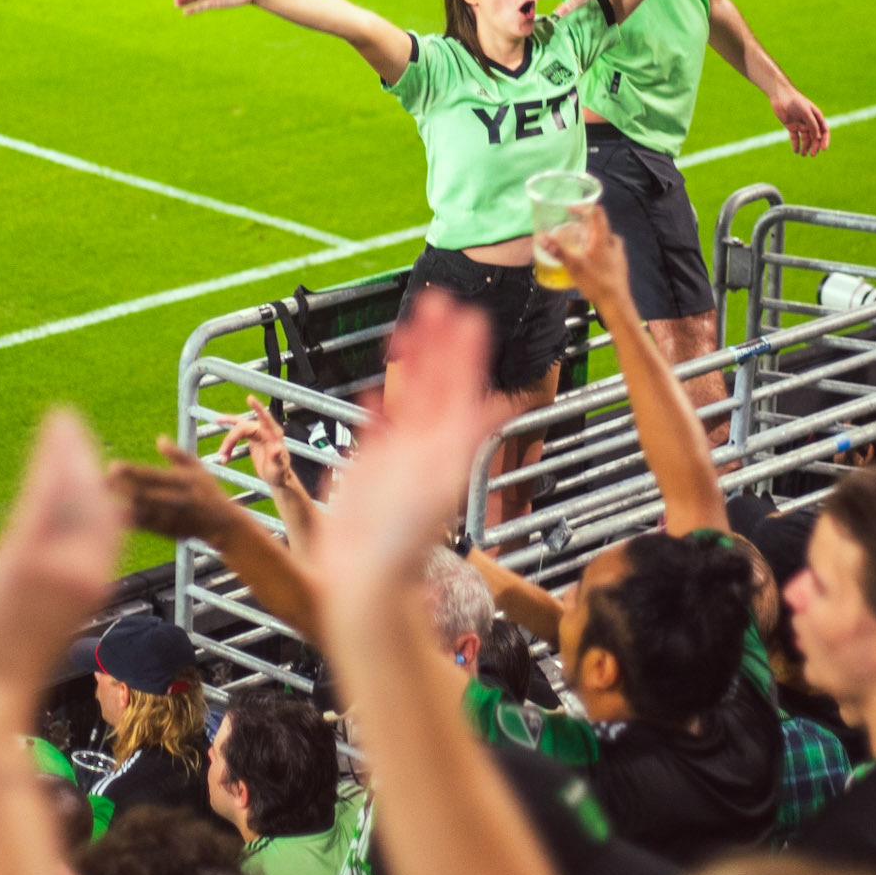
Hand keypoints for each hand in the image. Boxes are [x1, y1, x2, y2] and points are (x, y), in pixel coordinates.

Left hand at [0, 411, 122, 714]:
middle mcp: (84, 568)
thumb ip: (56, 586)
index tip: (94, 465)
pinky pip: (49, 493)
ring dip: (71, 453)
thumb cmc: (4, 672)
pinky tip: (56, 429)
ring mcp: (60, 560)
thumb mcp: (42, 624)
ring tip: (65, 423)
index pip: (102, 525)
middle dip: (85, 463)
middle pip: (94, 503)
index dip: (101, 493)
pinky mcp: (29, 553)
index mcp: (88, 585)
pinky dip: (55, 456)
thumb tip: (60, 568)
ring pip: (75, 493)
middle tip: (75, 428)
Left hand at [107, 438, 239, 550]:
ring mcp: (169, 517)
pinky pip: (141, 526)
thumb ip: (178, 454)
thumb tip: (160, 439)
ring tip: (96, 497)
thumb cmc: (208, 492)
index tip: (113, 466)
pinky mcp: (165, 531)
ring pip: (139, 512)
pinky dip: (124, 520)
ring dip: (118, 505)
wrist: (221, 525)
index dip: (132, 472)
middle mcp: (174, 500)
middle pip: (142, 495)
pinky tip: (106, 514)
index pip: (152, 476)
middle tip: (98, 481)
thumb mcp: (198, 469)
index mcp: (181, 482)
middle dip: (120, 489)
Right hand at [214, 394, 289, 488]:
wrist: (276, 477)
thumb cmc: (280, 473)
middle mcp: (265, 430)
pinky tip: (223, 454)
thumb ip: (277, 458)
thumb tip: (277, 448)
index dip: (257, 408)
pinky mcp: (251, 437)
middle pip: (242, 427)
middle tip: (223, 453)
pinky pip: (236, 433)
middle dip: (230, 439)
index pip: (265, 418)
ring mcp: (258, 432)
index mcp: (273, 435)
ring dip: (228, 442)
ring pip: (237, 430)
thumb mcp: (278, 468)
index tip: (250, 398)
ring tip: (222, 456)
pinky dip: (228, 442)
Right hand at [310, 293, 501, 616]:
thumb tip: (508, 402)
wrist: (367, 575)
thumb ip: (469, 435)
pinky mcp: (370, 467)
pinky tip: (378, 390)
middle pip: (436, 381)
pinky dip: (379, 408)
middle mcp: (427, 443)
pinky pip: (378, 429)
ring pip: (408, 396)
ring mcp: (398, 453)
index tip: (472, 316)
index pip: (461, 385)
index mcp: (447, 443)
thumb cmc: (404, 534)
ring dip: (410, 362)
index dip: (466, 351)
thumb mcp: (442, 474)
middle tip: (440, 299)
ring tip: (410, 327)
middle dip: (438, 342)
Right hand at [544, 203, 632, 312]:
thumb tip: (542, 238)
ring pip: (606, 240)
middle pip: (600, 226)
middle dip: (586, 226)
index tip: (571, 209)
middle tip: (573, 231)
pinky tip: (591, 262)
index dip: (584, 207)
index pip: (597, 212)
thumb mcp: (573, 266)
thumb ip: (558, 250)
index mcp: (603, 238)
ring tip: (581, 247)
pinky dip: (599, 252)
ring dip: (593, 239)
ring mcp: (619, 255)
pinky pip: (610, 252)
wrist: (616, 303)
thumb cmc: (596, 282)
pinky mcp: (620, 266)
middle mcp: (614, 243)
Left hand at [770, 88, 828, 155]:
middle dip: (815, 146)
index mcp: (816, 117)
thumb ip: (812, 124)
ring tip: (804, 154)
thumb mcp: (806, 113)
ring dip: (806, 147)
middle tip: (812, 155)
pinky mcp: (791, 126)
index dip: (824, 140)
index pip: (824, 131)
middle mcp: (810, 122)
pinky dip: (796, 145)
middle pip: (815, 137)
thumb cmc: (795, 101)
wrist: (780, 96)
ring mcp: (801, 124)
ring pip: (806, 139)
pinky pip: (795, 138)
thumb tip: (818, 137)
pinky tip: (796, 151)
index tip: (824, 149)